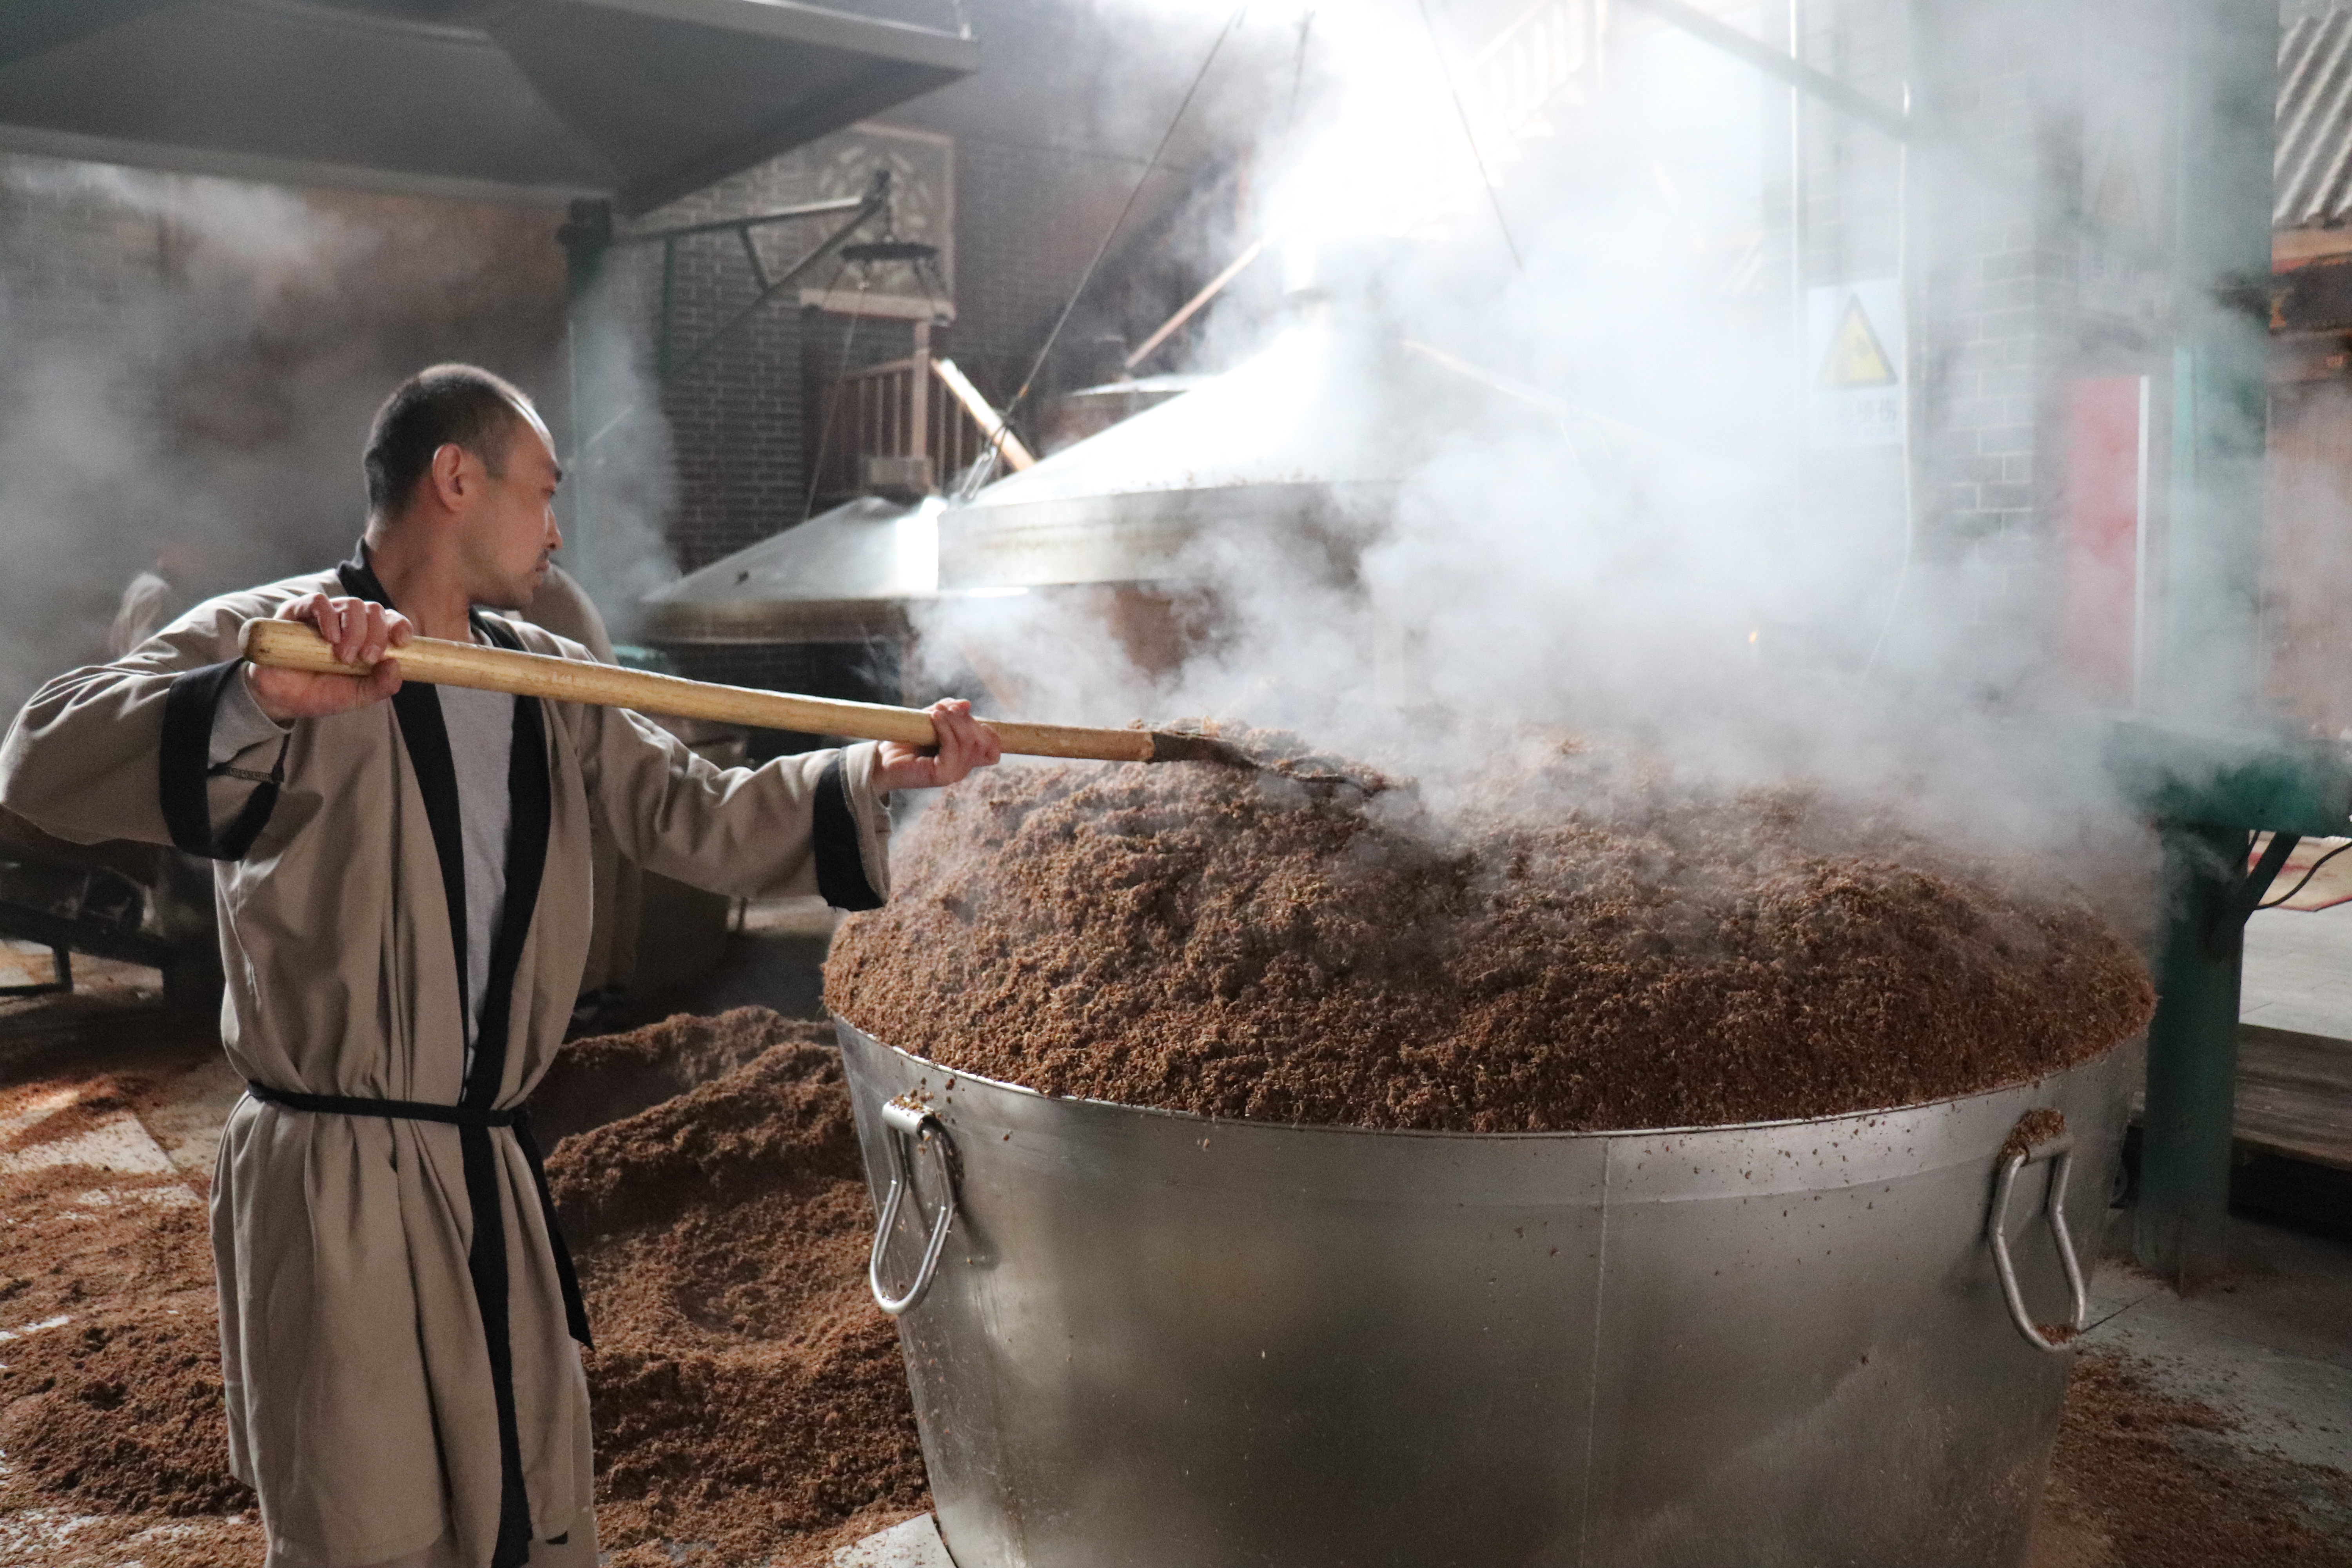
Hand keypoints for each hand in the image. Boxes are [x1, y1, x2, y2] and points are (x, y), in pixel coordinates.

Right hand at [246, 594, 413, 721]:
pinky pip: (318, 602)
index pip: (390, 621)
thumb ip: (381, 685)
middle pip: (373, 610)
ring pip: (351, 604)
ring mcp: (323, 616)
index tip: (402, 641)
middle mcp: (347, 623)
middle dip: (376, 634)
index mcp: (366, 638)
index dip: (399, 626)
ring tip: (344, 656)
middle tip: (366, 658)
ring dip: (355, 629)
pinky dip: (329, 617)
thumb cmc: (320, 693)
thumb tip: (396, 666)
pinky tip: (330, 638)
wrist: (280, 699)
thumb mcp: (356, 696)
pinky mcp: (297, 613)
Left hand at [874, 699, 1003, 791]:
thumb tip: (966, 704)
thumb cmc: (907, 740)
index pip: (994, 747)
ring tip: (935, 711)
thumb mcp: (932, 720)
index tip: (965, 712)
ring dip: (953, 721)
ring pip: (968, 742)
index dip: (988, 730)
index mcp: (965, 756)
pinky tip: (934, 718)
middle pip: (982, 740)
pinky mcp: (942, 775)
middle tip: (943, 707)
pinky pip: (953, 747)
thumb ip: (950, 713)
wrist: (882, 758)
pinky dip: (945, 728)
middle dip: (965, 719)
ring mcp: (954, 773)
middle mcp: (964, 767)